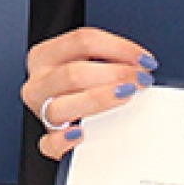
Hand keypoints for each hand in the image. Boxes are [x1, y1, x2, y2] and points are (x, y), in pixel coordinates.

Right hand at [21, 27, 158, 160]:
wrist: (66, 116)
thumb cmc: (80, 86)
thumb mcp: (87, 63)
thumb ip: (107, 61)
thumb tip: (141, 67)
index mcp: (45, 55)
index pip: (82, 41)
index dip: (118, 48)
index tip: (144, 59)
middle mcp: (39, 82)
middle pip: (72, 73)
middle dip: (114, 74)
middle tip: (141, 80)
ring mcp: (39, 112)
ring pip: (60, 107)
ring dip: (97, 100)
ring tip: (125, 96)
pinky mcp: (46, 140)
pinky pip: (49, 143)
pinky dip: (63, 140)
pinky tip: (80, 134)